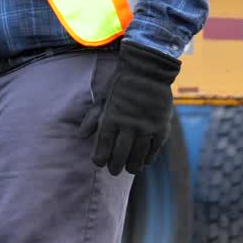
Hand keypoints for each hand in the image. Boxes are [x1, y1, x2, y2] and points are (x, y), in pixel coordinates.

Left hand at [79, 41, 180, 174]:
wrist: (147, 70)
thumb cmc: (120, 84)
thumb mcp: (103, 98)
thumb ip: (92, 117)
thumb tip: (81, 135)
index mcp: (112, 117)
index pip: (104, 143)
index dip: (101, 156)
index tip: (98, 163)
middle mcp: (129, 124)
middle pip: (121, 152)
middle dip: (116, 164)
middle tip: (113, 171)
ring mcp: (146, 126)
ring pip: (138, 153)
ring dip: (133, 164)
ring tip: (129, 170)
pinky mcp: (161, 126)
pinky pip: (154, 148)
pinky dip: (149, 157)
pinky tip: (145, 162)